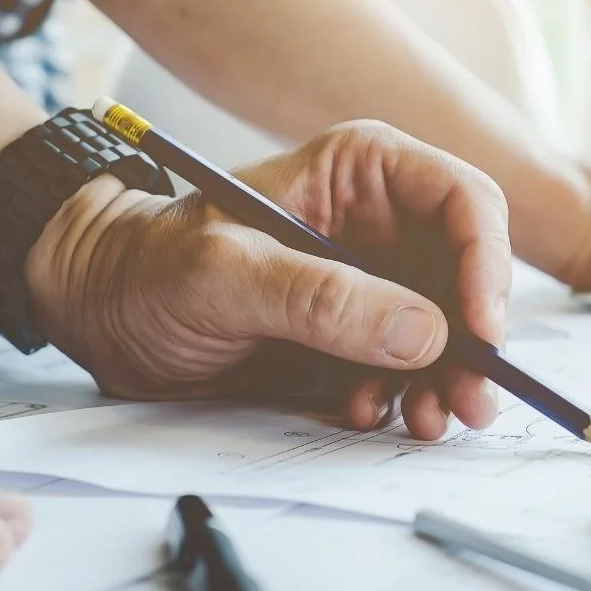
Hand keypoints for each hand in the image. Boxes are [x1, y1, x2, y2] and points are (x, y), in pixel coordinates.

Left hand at [25, 121, 510, 440]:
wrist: (103, 310)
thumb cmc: (148, 264)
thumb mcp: (224, 274)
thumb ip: (321, 297)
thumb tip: (426, 332)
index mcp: (361, 172)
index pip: (462, 201)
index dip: (486, 264)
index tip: (479, 332)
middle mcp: (381, 222)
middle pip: (468, 273)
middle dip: (475, 339)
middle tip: (470, 400)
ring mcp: (372, 280)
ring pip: (446, 327)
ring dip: (448, 377)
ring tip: (428, 419)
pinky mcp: (355, 330)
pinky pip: (408, 364)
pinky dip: (405, 394)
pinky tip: (369, 409)